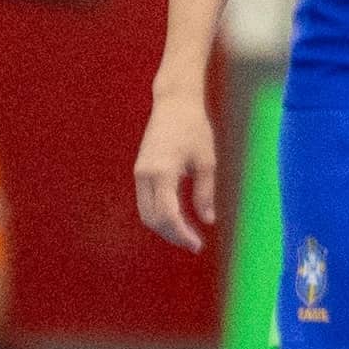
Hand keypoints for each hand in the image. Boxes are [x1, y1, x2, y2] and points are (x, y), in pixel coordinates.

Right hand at [134, 89, 220, 252]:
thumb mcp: (206, 161)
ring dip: (164, 228)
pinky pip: (145, 201)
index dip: (182, 234)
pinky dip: (159, 215)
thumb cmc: (194, 128)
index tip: (198, 245)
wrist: (174, 103)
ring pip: (145, 213)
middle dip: (172, 236)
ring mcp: (139, 173)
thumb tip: (208, 221)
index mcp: (163, 172)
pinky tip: (176, 219)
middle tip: (194, 244)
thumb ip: (205, 193)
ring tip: (186, 235)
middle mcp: (145, 174)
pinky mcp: (139, 170)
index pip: (168, 215)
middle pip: (153, 219)